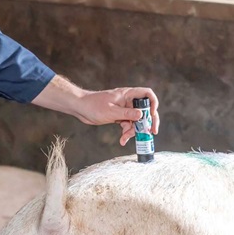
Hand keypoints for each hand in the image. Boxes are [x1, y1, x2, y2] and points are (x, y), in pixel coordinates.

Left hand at [32, 76, 159, 145]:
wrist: (80, 108)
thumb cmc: (93, 105)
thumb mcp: (111, 111)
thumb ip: (127, 114)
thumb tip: (142, 115)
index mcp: (127, 94)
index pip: (147, 94)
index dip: (153, 103)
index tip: (152, 114)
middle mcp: (128, 101)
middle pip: (145, 110)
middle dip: (148, 122)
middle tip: (152, 132)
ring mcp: (124, 109)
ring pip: (136, 121)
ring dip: (134, 131)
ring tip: (126, 138)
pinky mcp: (119, 117)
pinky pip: (128, 125)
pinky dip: (127, 133)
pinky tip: (122, 140)